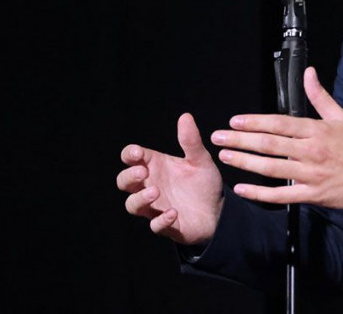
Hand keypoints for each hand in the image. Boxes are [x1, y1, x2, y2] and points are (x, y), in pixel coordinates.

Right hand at [117, 113, 223, 244]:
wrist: (218, 210)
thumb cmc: (203, 183)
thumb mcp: (200, 160)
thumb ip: (191, 141)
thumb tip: (185, 116)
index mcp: (155, 166)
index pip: (131, 157)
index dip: (130, 154)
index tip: (138, 153)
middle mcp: (150, 185)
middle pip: (124, 181)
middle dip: (129, 177)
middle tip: (143, 172)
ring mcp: (155, 206)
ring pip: (132, 205)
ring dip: (140, 198)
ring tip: (155, 192)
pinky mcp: (166, 225)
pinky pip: (155, 225)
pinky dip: (161, 220)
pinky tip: (173, 212)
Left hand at [212, 67, 342, 208]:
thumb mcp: (340, 116)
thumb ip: (319, 96)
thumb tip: (309, 73)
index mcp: (315, 131)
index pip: (279, 124)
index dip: (255, 122)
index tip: (235, 121)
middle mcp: (310, 151)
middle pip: (269, 145)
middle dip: (240, 140)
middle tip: (219, 137)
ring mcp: (309, 174)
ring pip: (271, 168)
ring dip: (245, 162)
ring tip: (225, 156)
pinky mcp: (310, 194)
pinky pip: (281, 195)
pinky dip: (260, 193)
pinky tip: (242, 189)